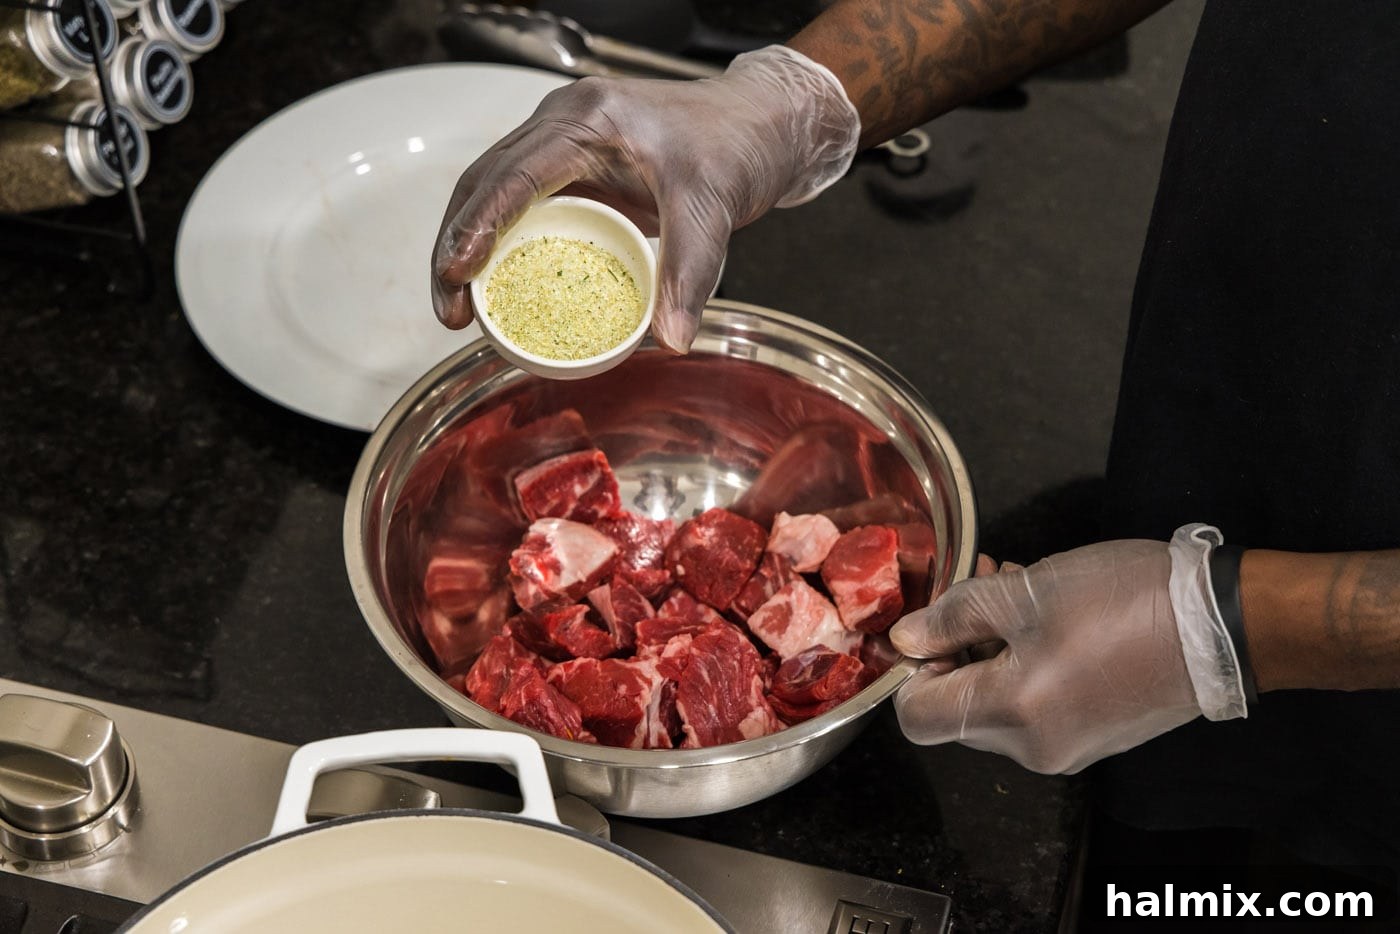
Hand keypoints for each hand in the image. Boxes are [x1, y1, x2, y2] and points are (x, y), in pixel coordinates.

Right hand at [430, 46, 858, 351]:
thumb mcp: (712, 209)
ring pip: (491, 193)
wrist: (758, 124)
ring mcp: (562, 144)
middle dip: (456, 246)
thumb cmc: (734, 145)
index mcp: (588, 118)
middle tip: (450, 311)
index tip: (457, 271)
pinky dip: (500, 247)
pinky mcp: (570, 169)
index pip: (515, 172)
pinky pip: (519, 205)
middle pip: (484, 182)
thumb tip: (670, 338)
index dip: (478, 224)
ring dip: (468, 248)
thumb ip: (689, 274)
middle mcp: (563, 124)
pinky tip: (495, 290)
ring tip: (459, 311)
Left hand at [889, 540, 1204, 773]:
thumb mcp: (1023, 593)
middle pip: (957, 709)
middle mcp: (1033, 748)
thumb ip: (954, 617)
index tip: (933, 625)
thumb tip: (907, 638)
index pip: (916, 717)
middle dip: (957, 647)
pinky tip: (1046, 613)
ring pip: (998, 702)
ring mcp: (1067, 748)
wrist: (1221, 624)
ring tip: (1013, 586)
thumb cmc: (1123, 602)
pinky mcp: (1095, 737)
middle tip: (977, 586)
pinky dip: (1028, 664)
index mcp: (1010, 715)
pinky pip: (1037, 707)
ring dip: (993, 647)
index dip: (911, 669)